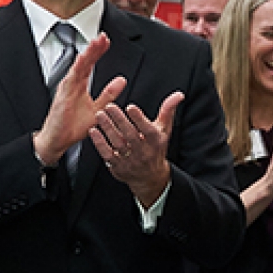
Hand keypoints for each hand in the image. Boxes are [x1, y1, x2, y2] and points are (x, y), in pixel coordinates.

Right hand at [36, 33, 124, 167]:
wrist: (57, 141)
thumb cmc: (72, 127)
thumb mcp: (98, 109)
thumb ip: (109, 94)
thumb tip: (122, 81)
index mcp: (80, 85)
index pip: (90, 64)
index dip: (98, 52)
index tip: (106, 41)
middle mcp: (72, 84)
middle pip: (85, 62)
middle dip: (94, 48)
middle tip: (103, 36)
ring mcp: (66, 89)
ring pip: (78, 67)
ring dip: (86, 55)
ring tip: (95, 43)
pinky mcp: (62, 96)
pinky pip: (70, 80)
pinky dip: (76, 68)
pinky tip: (83, 59)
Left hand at [91, 91, 181, 208]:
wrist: (149, 177)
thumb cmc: (156, 148)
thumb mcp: (164, 130)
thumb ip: (168, 111)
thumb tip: (179, 95)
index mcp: (155, 141)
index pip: (147, 129)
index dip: (139, 118)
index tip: (130, 106)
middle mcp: (143, 151)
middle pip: (130, 134)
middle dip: (119, 119)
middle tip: (108, 106)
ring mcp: (130, 160)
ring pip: (117, 143)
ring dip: (107, 128)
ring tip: (99, 115)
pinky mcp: (117, 166)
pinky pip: (107, 154)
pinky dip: (99, 143)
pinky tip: (93, 131)